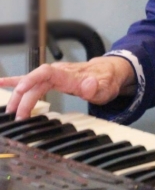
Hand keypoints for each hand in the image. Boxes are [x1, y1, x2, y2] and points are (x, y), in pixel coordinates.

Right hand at [0, 57, 135, 118]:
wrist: (109, 72)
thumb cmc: (106, 80)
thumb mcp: (106, 87)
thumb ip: (96, 87)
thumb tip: (89, 85)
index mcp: (69, 75)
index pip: (47, 73)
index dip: (32, 79)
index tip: (21, 90)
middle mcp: (59, 72)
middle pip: (35, 82)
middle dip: (23, 98)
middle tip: (18, 117)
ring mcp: (54, 75)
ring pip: (30, 82)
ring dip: (18, 95)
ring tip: (9, 111)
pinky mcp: (51, 79)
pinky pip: (31, 79)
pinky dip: (16, 81)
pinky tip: (2, 83)